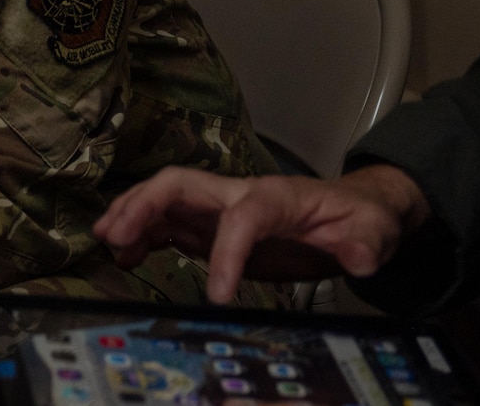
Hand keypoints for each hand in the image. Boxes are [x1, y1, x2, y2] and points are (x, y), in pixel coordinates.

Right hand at [94, 165, 430, 302]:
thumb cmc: (357, 217)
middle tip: (114, 235)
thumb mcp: (373, 230)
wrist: (351, 212)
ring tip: (107, 242)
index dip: (225, 251)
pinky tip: (126, 256)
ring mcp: (219, 209)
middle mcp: (237, 195)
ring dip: (131, 216)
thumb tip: (360, 259)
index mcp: (274, 196)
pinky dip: (142, 236)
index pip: (241, 216)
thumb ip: (364, 244)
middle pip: (178, 185)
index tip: (218, 294)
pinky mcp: (211, 227)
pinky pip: (167, 225)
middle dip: (142, 204)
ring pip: (163, 200)